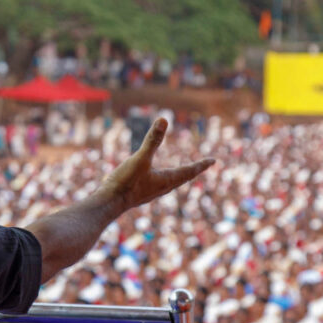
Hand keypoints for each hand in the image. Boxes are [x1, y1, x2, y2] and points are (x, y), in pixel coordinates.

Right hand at [100, 118, 215, 210]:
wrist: (108, 203)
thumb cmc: (126, 182)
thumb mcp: (140, 158)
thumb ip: (152, 140)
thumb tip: (164, 119)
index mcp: (166, 180)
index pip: (189, 171)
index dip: (202, 164)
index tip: (213, 161)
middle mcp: (160, 188)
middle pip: (182, 178)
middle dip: (192, 171)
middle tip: (202, 166)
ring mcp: (149, 192)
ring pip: (168, 183)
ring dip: (177, 176)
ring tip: (180, 173)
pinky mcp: (138, 194)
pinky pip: (155, 185)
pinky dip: (161, 179)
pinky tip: (153, 178)